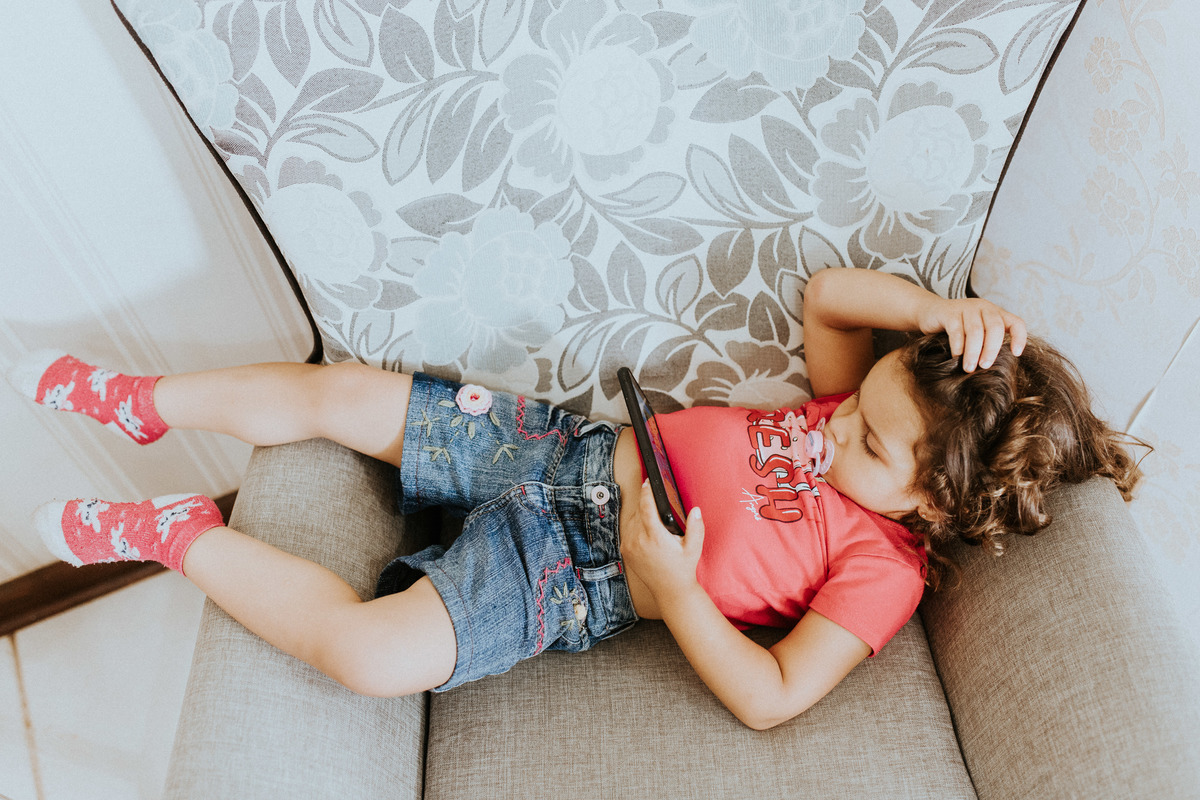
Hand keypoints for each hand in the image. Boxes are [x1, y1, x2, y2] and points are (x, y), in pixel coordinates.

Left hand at [622, 480, 704, 600]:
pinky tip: (646, 525)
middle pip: (639, 510)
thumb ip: (696, 528)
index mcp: (655, 537)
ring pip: (632, 518)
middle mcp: (638, 540)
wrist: (669, 590)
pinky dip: (635, 523)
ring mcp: (629, 546)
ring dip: (641, 512)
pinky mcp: (625, 550)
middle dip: (646, 501)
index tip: (649, 481)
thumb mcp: (694, 548)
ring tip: (653, 512)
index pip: (647, 507)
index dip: (647, 492)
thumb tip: (695, 510)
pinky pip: (627, 529)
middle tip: (655, 494)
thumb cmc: (682, 569)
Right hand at [917, 296, 1026, 371]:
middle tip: (985, 366)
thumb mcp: (976, 332)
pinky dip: (957, 346)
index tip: (1016, 354)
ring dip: (973, 352)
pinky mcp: (949, 312)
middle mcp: (984, 308)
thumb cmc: (956, 328)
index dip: (1019, 338)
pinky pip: (957, 331)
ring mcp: (966, 308)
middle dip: (991, 349)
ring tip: (969, 368)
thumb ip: (987, 343)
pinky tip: (955, 357)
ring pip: (975, 331)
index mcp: (995, 313)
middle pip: (995, 328)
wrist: (929, 312)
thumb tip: (996, 369)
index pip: (1016, 323)